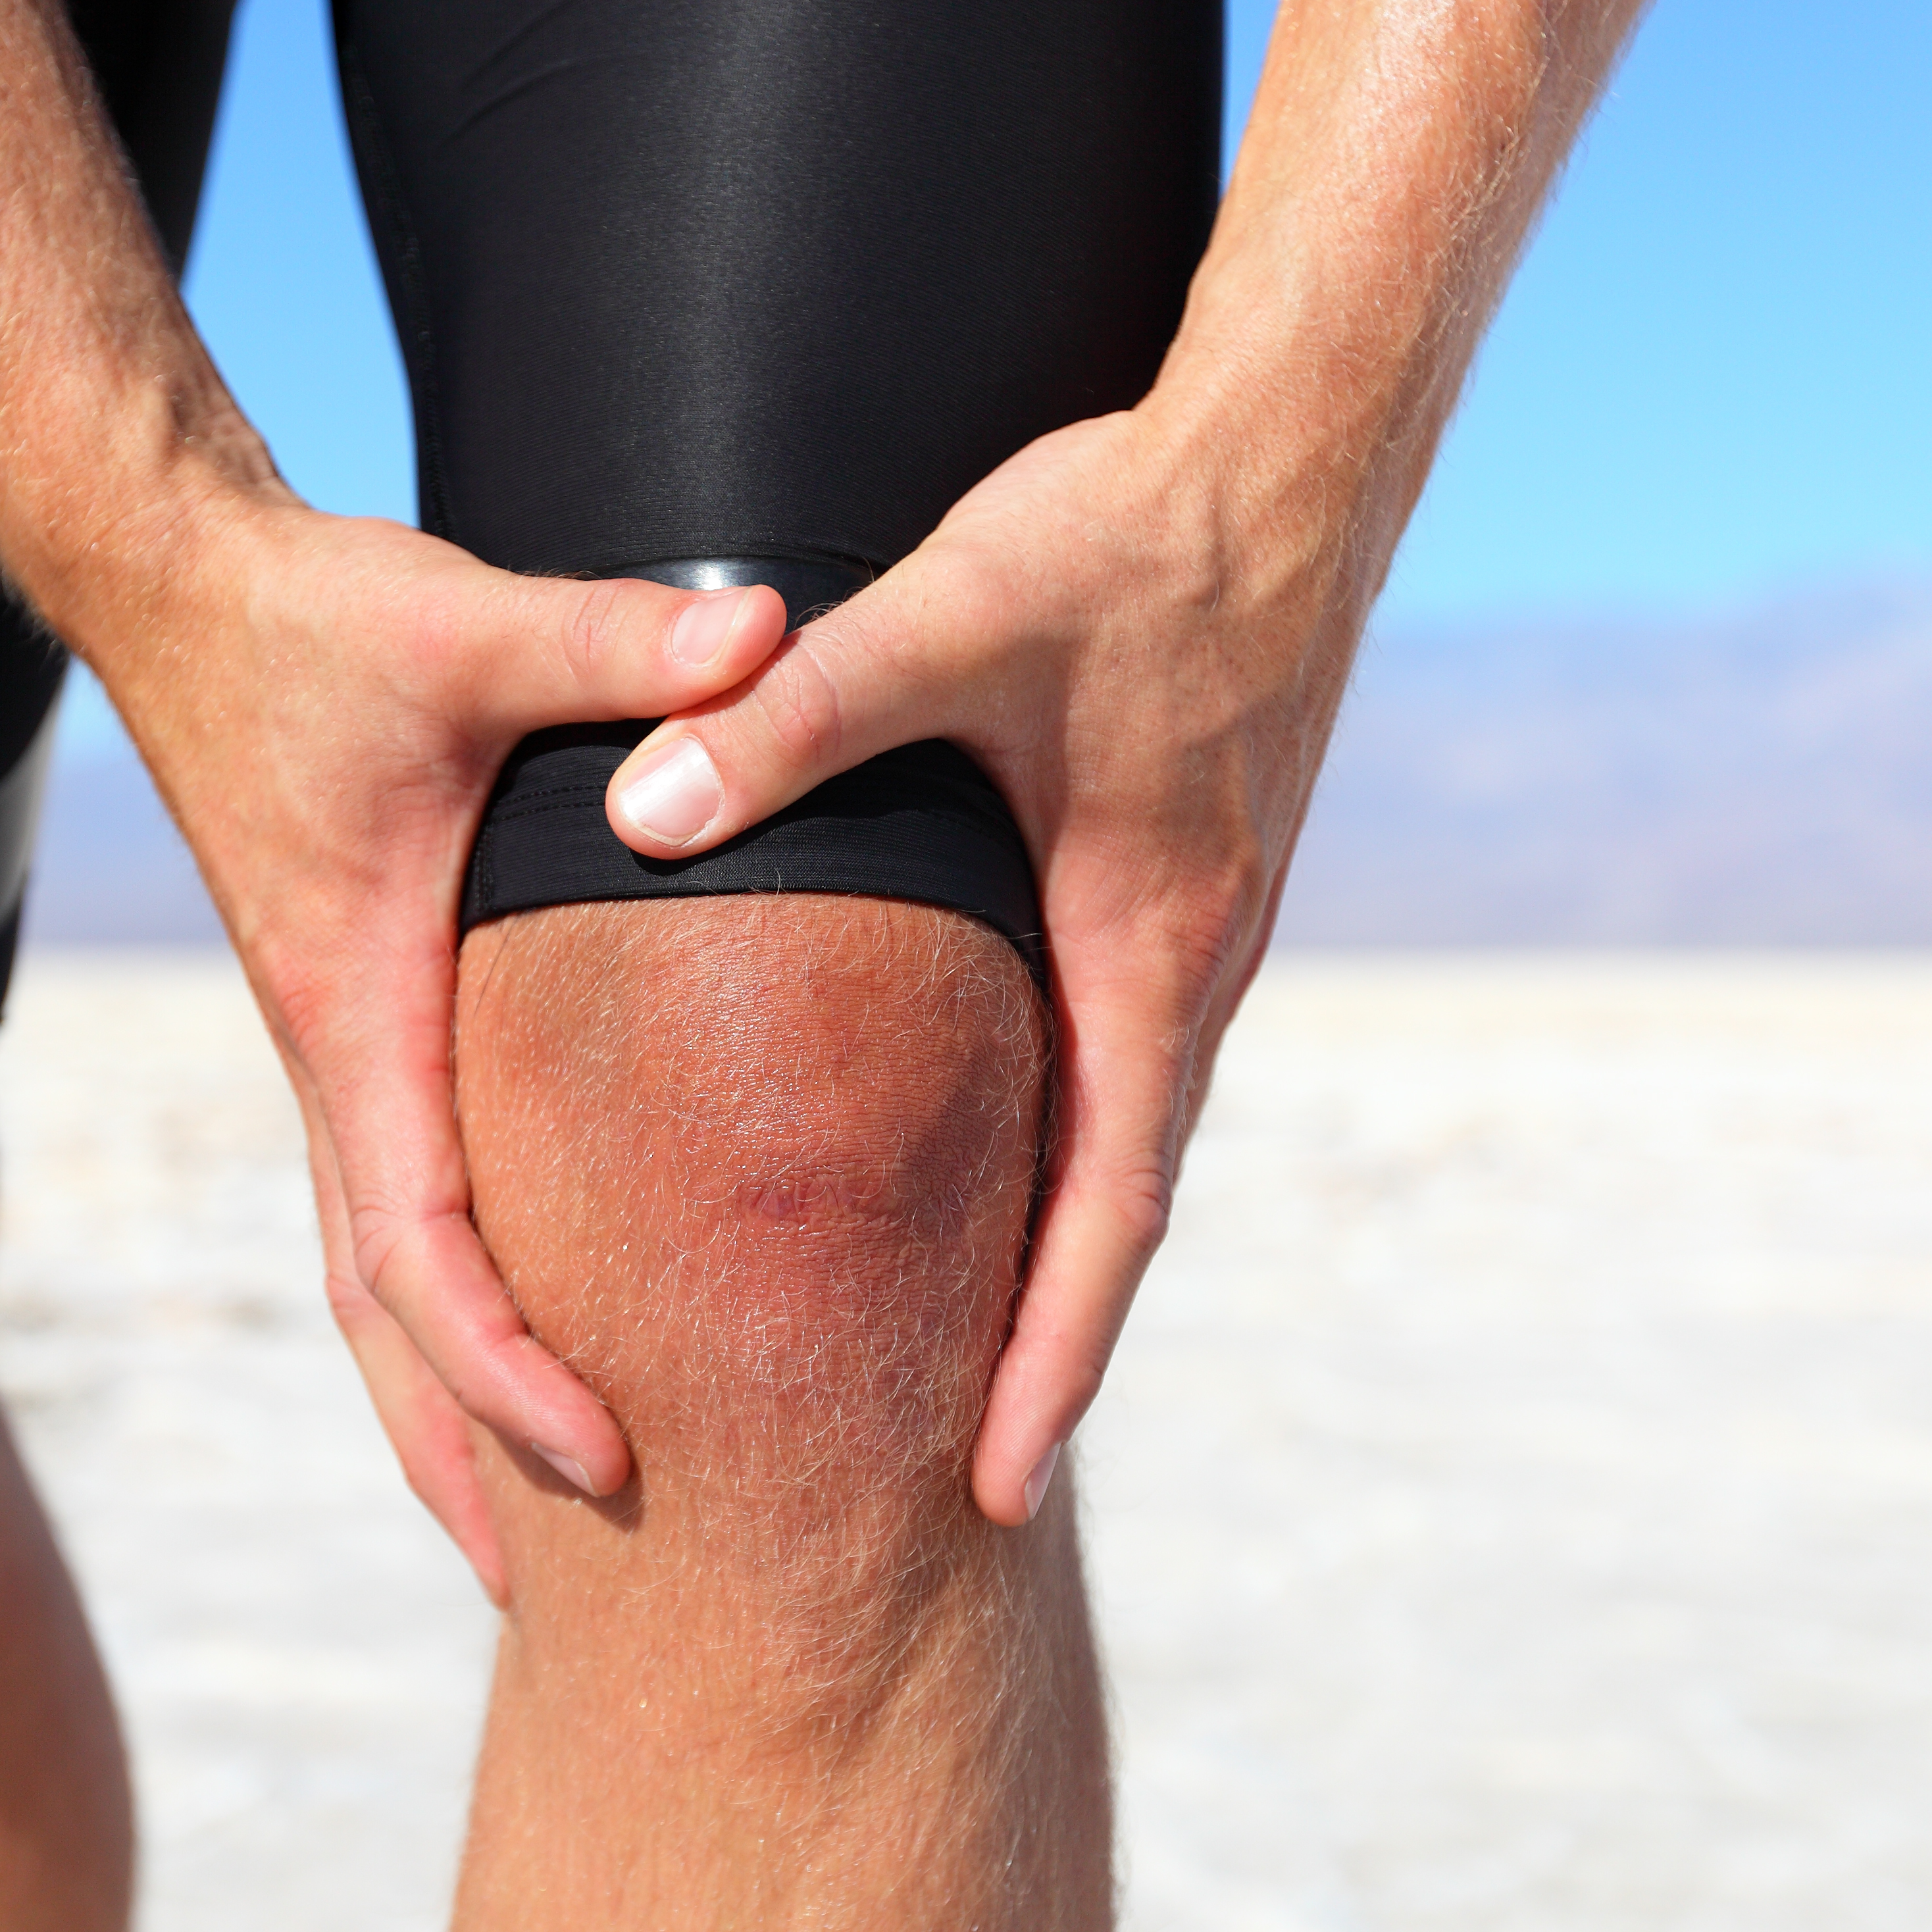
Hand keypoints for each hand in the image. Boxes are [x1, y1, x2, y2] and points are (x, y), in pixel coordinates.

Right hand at [98, 496, 785, 1597]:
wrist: (181, 588)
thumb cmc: (312, 620)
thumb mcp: (464, 623)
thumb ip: (618, 638)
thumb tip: (766, 636)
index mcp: (356, 1014)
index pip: (422, 1253)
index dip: (510, 1371)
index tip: (611, 1459)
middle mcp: (335, 1058)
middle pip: (382, 1320)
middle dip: (460, 1459)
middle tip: (550, 1605)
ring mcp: (338, 1048)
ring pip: (376, 1280)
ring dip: (441, 1407)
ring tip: (531, 1535)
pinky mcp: (358, 1016)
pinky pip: (396, 1205)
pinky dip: (450, 1303)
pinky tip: (530, 1335)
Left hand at [593, 406, 1362, 1527]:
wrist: (1293, 443)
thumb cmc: (1129, 532)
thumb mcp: (951, 618)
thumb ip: (791, 719)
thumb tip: (638, 817)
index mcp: (1150, 946)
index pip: (1105, 1214)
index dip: (1049, 1360)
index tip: (996, 1488)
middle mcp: (1192, 957)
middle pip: (1121, 1202)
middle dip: (1045, 1343)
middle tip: (965, 1474)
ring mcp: (1203, 915)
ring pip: (1126, 1124)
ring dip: (1061, 1241)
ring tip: (966, 1343)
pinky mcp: (1188, 860)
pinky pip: (1126, 1042)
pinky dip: (1069, 1129)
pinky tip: (996, 1138)